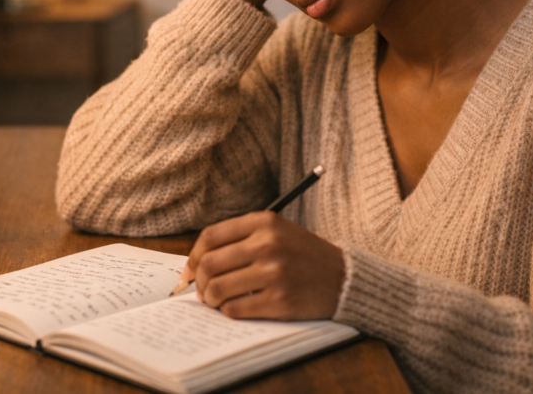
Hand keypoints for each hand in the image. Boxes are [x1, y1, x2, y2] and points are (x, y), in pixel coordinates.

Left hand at [178, 211, 344, 320]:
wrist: (344, 277)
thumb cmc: (304, 256)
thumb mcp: (277, 232)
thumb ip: (240, 240)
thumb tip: (196, 264)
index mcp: (264, 222)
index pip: (211, 237)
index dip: (193, 257)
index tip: (188, 272)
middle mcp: (268, 244)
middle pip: (210, 264)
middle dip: (199, 282)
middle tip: (202, 291)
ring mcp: (274, 272)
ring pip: (218, 289)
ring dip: (211, 299)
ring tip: (217, 301)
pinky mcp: (280, 300)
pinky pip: (235, 309)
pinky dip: (228, 311)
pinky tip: (236, 308)